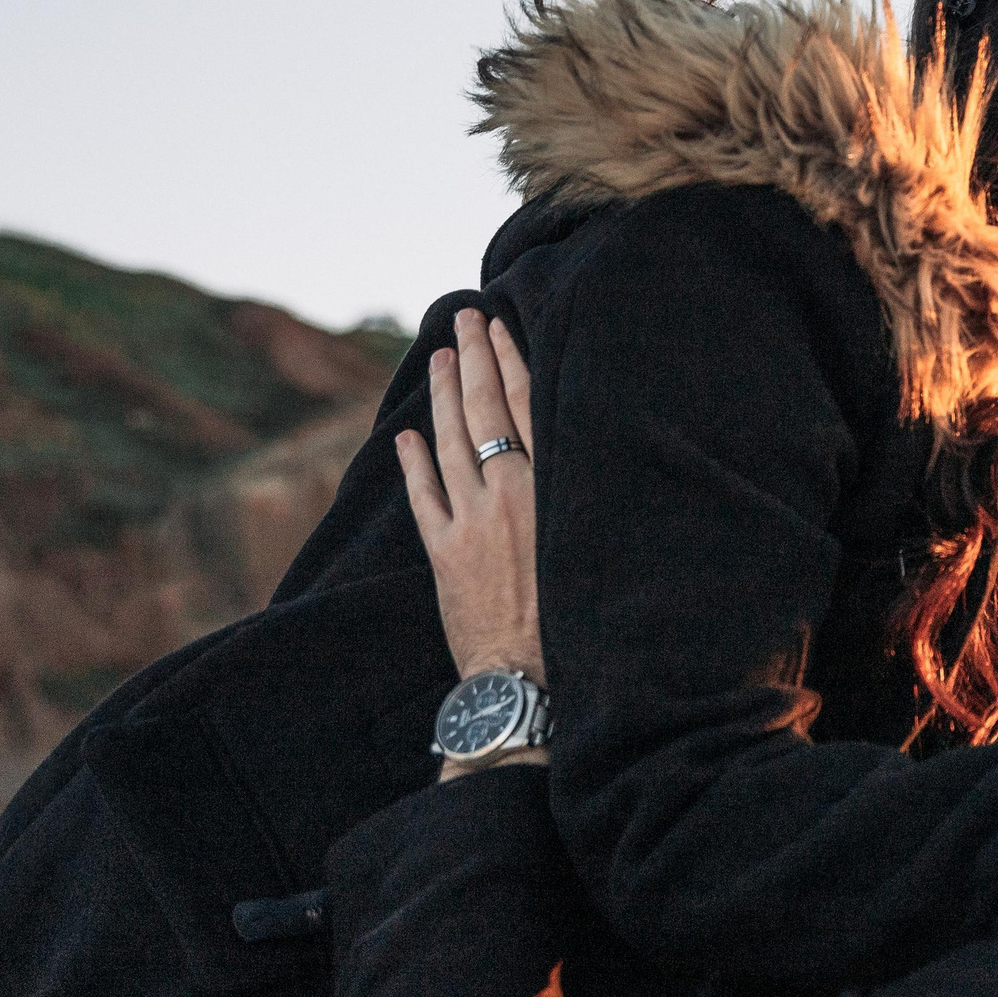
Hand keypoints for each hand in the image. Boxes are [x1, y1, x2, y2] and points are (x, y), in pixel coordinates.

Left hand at [395, 308, 543, 688]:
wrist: (533, 677)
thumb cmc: (581, 616)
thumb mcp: (592, 541)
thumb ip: (578, 492)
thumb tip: (572, 444)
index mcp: (550, 487)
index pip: (525, 406)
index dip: (508, 360)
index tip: (497, 324)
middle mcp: (508, 495)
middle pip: (484, 411)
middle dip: (472, 360)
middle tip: (462, 319)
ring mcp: (471, 522)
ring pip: (450, 443)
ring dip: (442, 396)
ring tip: (439, 357)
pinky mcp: (445, 554)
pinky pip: (423, 497)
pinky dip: (413, 463)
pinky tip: (405, 435)